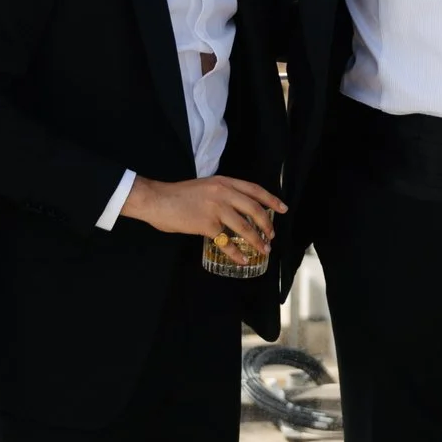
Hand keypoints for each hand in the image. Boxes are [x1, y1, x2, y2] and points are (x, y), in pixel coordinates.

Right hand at [122, 176, 285, 246]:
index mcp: (224, 182)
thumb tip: (238, 210)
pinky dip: (236, 253)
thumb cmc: (178, 195)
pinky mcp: (206, 225)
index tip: (283, 209)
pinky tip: (242, 259)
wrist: (157, 200)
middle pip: (255, 209)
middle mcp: (223, 193)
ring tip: (263, 249)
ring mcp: (216, 209)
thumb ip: (222, 194)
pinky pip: (226, 242)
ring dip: (257, 240)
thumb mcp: (205, 187)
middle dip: (267, 224)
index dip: (271, 199)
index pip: (255, 189)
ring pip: (245, 227)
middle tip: (271, 235)